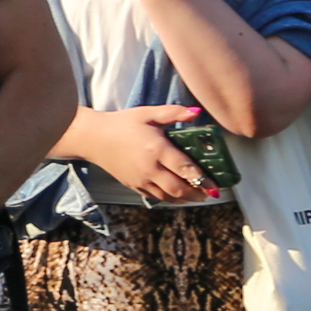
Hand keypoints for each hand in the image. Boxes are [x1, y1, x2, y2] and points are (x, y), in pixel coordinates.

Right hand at [69, 103, 213, 200]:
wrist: (94, 138)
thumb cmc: (122, 123)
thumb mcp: (148, 113)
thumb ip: (174, 113)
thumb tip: (196, 112)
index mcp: (156, 149)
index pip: (185, 168)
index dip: (202, 179)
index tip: (216, 185)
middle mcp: (150, 168)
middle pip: (179, 188)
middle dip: (198, 193)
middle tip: (211, 193)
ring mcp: (141, 180)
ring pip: (168, 197)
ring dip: (185, 198)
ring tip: (198, 196)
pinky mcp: (134, 186)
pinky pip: (156, 197)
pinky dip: (170, 198)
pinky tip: (178, 194)